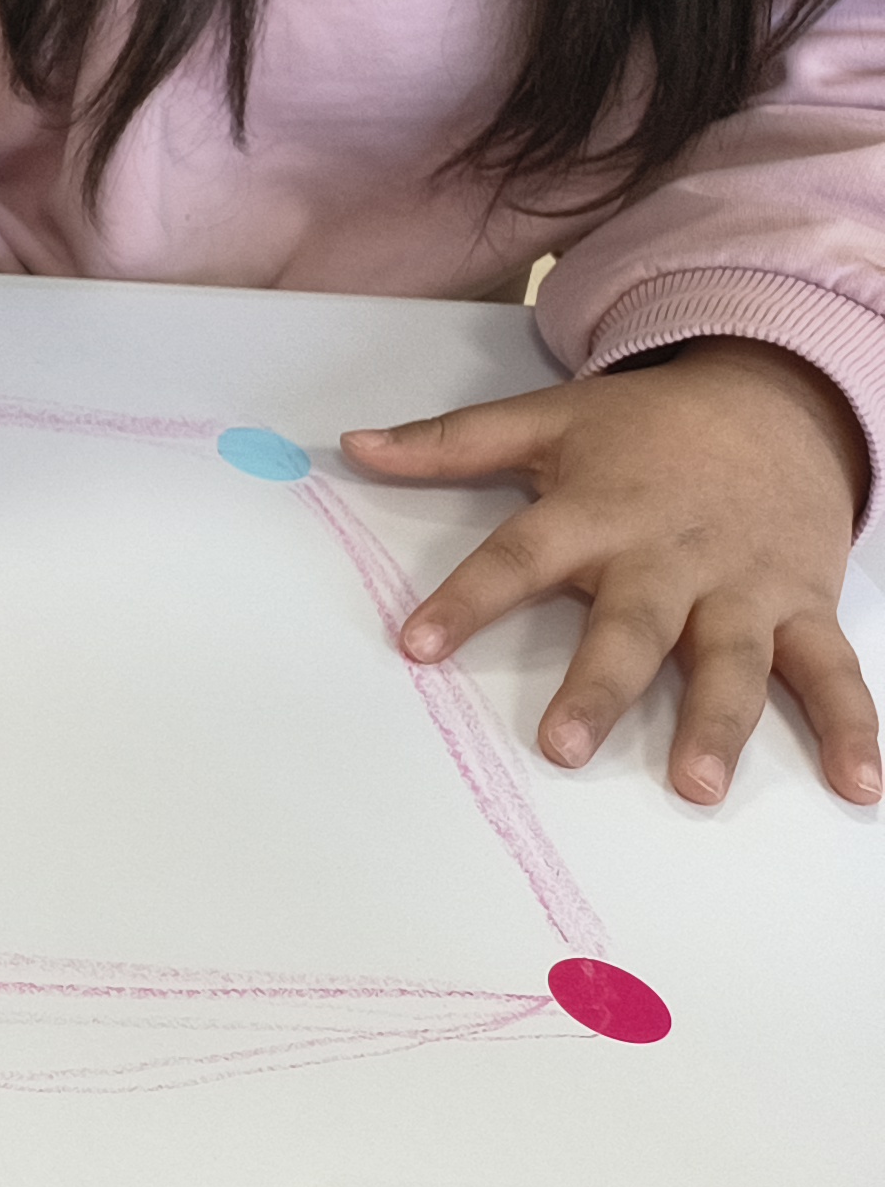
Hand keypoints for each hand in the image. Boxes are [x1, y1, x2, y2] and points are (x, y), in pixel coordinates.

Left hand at [351, 338, 879, 806]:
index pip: (518, 556)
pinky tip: (857, 786)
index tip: (416, 645)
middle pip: (633, 625)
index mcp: (598, 510)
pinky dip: (855, 729)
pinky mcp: (805, 606)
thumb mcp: (548, 419)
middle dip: (600, 685)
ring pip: (734, 661)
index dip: (467, 599)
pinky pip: (835, 673)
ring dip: (720, 724)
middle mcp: (671, 555)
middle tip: (563, 748)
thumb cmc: (647, 427)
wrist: (776, 400)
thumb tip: (353, 447)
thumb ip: (451, 443)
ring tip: (695, 786)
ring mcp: (744, 586)